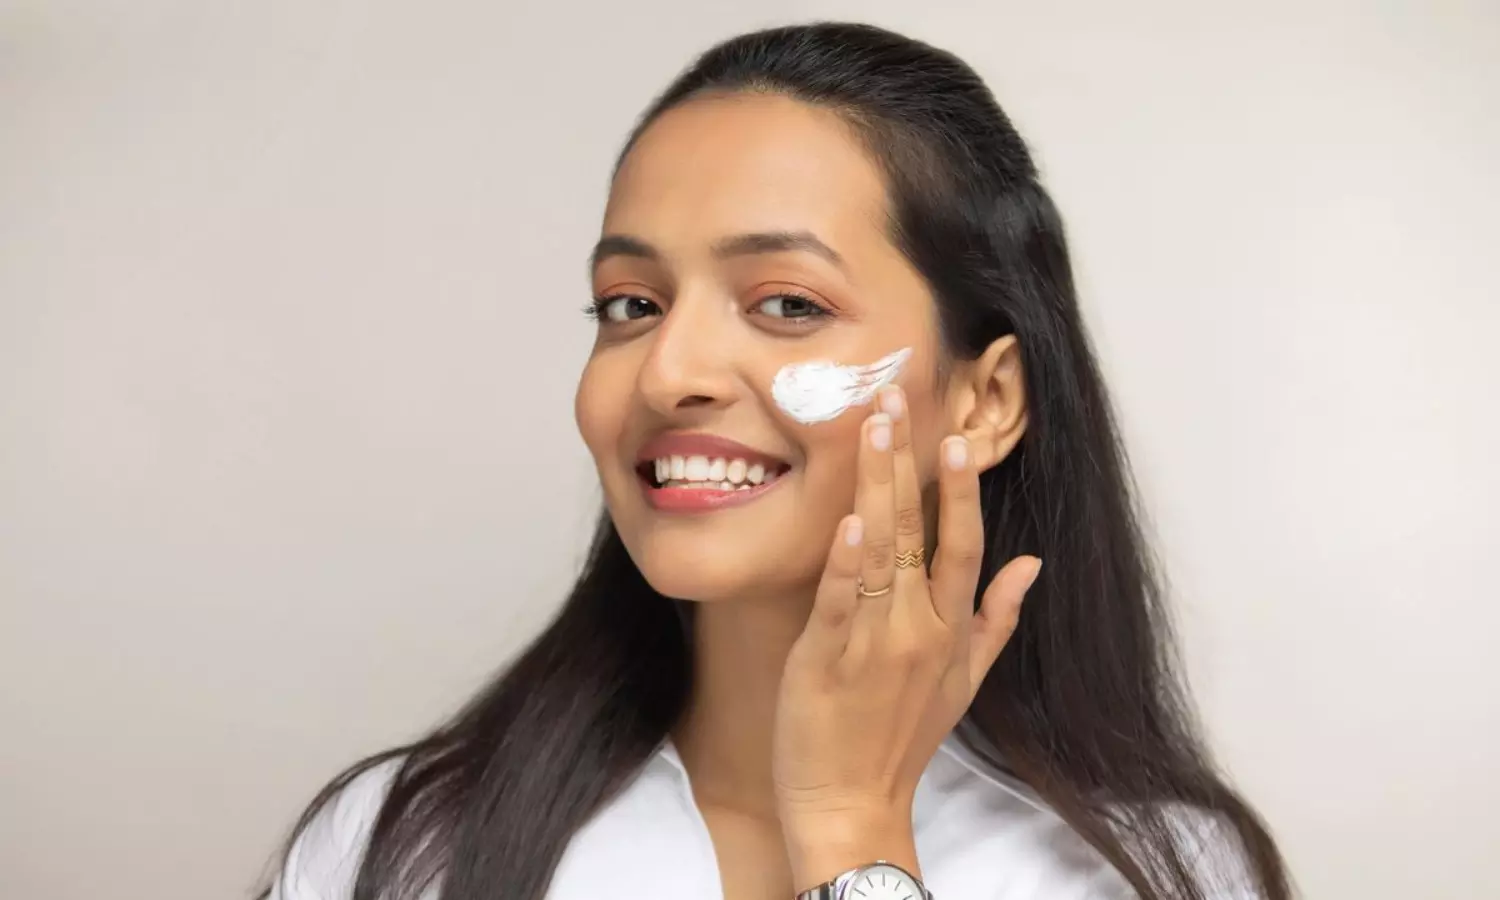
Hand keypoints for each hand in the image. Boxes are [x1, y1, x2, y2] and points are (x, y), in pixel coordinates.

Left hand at [772, 384, 1041, 888]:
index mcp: (950, 628)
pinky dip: (847, 561)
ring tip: (871, 429)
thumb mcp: (964, 681)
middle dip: (908, 463)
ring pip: (881, 550)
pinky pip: (841, 600)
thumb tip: (1032, 563)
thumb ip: (997, 618)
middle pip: (918, 531)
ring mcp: (874, 641)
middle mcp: (919, 627)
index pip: (963, 546)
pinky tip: (851, 520)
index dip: (963, 491)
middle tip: (894, 401)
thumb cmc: (903, 738)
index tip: (958, 438)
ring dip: (877, 487)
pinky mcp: (827, 657)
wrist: (853, 802)